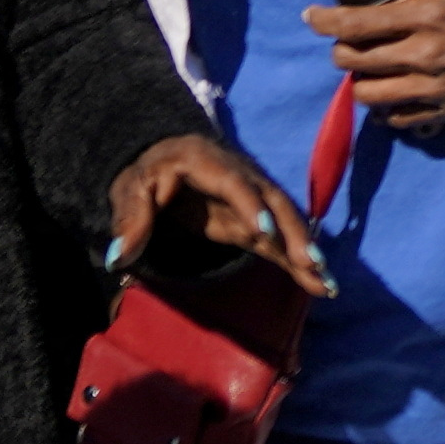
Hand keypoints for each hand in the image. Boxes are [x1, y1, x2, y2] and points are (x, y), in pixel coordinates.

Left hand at [105, 130, 331, 296]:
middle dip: (293, 232)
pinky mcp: (254, 220)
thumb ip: (129, 221)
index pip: (232, 181)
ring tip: (324, 281)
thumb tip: (120, 258)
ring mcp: (251, 197)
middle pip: (272, 200)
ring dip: (304, 250)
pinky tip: (319, 283)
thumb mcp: (128, 190)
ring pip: (284, 220)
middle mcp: (238, 174)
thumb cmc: (143, 174)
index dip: (251, 205)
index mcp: (204, 160)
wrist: (160, 162)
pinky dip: (298, 260)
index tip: (265, 232)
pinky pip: (279, 239)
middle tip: (309, 262)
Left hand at [312, 0, 444, 128]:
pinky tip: (392, 98)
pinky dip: (387, 109)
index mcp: (432, 15)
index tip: (311, 16)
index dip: (326, 20)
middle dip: (340, 52)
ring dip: (360, 82)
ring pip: (369, 94)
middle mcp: (423, 53)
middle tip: (343, 45)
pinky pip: (399, 117)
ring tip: (366, 72)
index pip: (359, 21)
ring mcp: (433, 87)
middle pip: (354, 60)